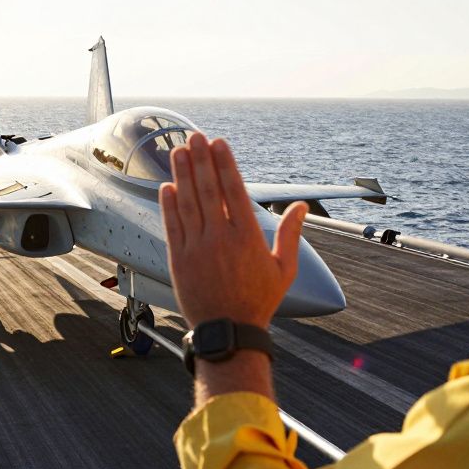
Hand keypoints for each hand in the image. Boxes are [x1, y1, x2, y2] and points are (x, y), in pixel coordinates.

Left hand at [159, 133, 307, 329]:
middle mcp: (221, 237)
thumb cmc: (259, 301)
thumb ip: (291, 233)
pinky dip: (169, 205)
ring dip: (182, 174)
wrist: (229, 332)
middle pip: (208, 189)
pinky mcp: (179, 259)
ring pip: (188, 203)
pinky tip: (167, 186)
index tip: (218, 143)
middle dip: (201, 160)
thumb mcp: (284, 268)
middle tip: (195, 137)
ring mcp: (197, 248)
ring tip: (178, 151)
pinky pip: (172, 226)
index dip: (224, 163)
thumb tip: (301, 206)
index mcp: (248, 236)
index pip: (234, 190)